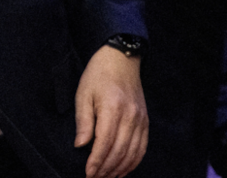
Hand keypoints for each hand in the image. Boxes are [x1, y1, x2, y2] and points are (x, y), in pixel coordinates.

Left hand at [74, 45, 147, 177]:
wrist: (121, 59)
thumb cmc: (98, 75)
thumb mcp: (83, 94)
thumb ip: (83, 121)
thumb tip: (81, 146)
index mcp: (113, 108)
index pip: (105, 142)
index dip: (96, 161)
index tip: (88, 173)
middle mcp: (130, 116)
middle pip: (119, 151)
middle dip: (106, 169)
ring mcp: (140, 119)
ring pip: (132, 153)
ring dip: (119, 169)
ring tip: (106, 177)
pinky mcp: (145, 121)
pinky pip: (142, 147)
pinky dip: (133, 162)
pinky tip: (122, 169)